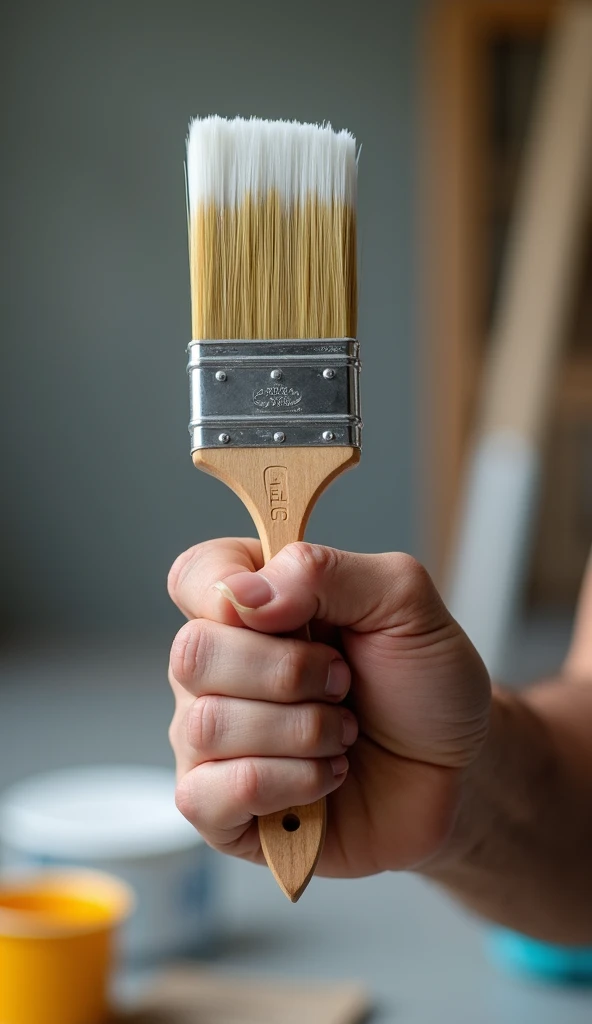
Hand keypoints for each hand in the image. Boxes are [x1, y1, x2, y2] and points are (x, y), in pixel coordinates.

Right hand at [167, 540, 489, 876]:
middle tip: (343, 682)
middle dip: (288, 671)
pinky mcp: (219, 808)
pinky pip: (211, 794)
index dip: (232, 592)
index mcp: (251, 604)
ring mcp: (211, 741)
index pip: (196, 577)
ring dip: (303, 731)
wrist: (456, 773)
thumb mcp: (403, 602)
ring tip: (344, 733)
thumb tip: (242, 595)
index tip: (291, 615)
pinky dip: (289, 783)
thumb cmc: (423, 684)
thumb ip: (324, 572)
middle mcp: (218, 669)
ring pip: (207, 725)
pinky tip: (325, 777)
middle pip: (193, 652)